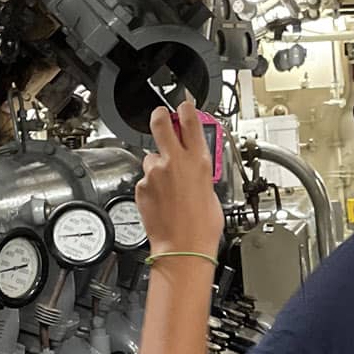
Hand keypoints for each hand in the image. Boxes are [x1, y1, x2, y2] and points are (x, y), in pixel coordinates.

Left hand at [136, 101, 223, 257]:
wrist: (183, 247)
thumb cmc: (202, 227)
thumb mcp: (211, 191)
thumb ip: (199, 172)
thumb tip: (194, 167)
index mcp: (197, 160)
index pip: (190, 120)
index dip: (186, 109)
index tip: (184, 106)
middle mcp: (174, 162)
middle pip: (160, 122)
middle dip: (161, 115)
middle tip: (162, 116)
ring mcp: (154, 173)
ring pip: (151, 157)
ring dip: (157, 165)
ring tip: (167, 186)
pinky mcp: (141, 187)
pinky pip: (145, 180)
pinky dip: (151, 187)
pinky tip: (161, 200)